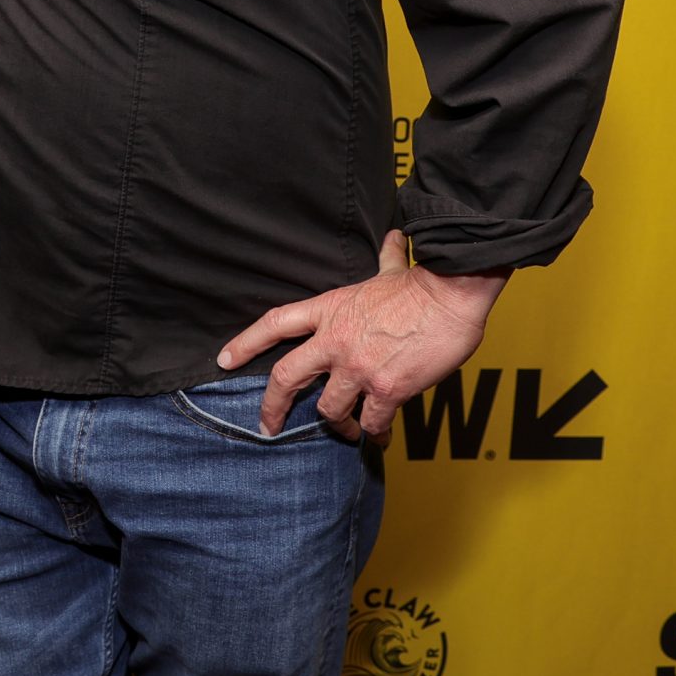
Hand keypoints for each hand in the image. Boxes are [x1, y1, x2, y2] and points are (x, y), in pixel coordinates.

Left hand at [214, 230, 507, 441]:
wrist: (451, 296)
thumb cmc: (424, 283)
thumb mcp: (390, 270)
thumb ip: (386, 258)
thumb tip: (395, 238)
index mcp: (330, 310)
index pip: (275, 324)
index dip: (245, 343)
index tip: (224, 359)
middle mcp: (336, 341)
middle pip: (287, 377)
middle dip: (272, 406)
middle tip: (268, 426)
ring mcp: (358, 367)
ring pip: (329, 410)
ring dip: (337, 425)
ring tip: (346, 431)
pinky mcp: (387, 390)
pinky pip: (371, 423)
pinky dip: (375, 433)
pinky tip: (380, 436)